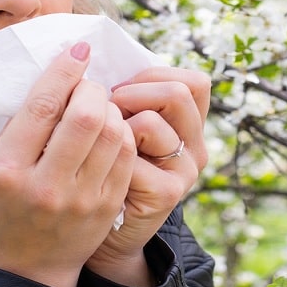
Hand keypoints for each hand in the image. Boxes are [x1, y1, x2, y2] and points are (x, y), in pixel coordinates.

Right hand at [0, 42, 136, 286]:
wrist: (24, 270)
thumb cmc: (1, 207)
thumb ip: (20, 127)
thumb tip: (57, 75)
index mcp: (8, 172)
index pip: (42, 107)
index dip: (64, 71)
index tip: (78, 50)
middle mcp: (46, 187)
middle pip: (86, 116)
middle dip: (93, 89)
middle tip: (88, 85)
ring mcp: (82, 201)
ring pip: (115, 133)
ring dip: (112, 109)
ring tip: (99, 108)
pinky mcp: (107, 208)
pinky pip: (127, 156)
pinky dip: (123, 133)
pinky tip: (111, 130)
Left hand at [85, 67, 210, 285]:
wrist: (101, 233)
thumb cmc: (102, 170)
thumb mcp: (120, 126)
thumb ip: (125, 97)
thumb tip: (90, 53)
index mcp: (189, 125)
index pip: (193, 81)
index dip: (153, 76)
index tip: (121, 91)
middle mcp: (195, 146)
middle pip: (178, 93)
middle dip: (132, 94)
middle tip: (108, 114)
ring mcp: (185, 171)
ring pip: (152, 121)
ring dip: (116, 126)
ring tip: (100, 145)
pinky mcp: (168, 193)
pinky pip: (131, 155)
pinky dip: (107, 157)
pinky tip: (99, 173)